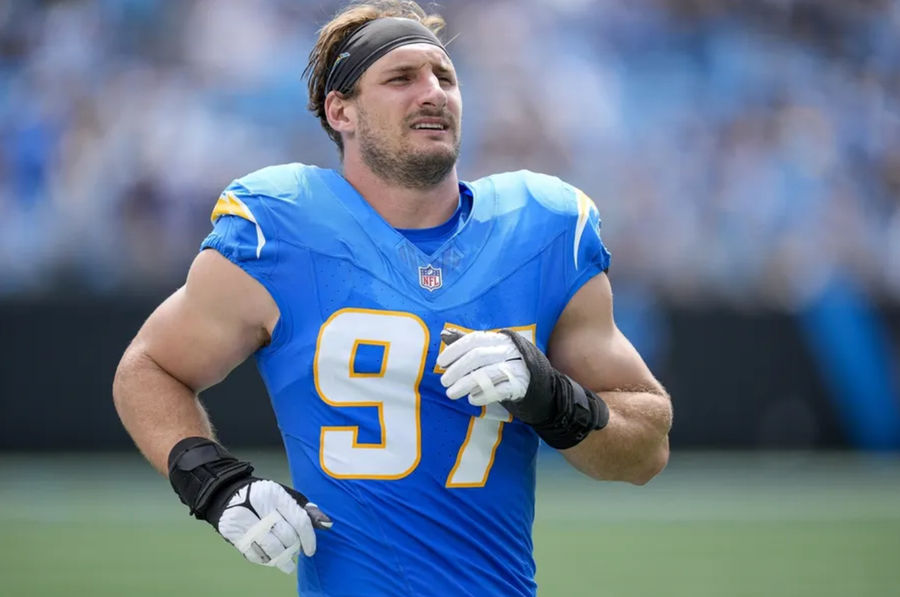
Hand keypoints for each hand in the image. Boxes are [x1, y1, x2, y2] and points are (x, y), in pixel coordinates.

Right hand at [210, 479, 332, 573]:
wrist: (226, 493)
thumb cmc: (263, 496)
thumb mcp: (285, 495)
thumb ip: (306, 510)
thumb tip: (327, 525)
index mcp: (275, 494)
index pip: (299, 520)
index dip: (308, 538)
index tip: (310, 550)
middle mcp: (259, 506)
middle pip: (286, 537)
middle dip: (294, 547)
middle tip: (296, 551)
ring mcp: (244, 521)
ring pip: (271, 549)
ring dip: (282, 559)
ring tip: (287, 562)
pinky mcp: (233, 534)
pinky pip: (255, 555)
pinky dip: (266, 560)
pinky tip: (271, 559)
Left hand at [437, 329, 530, 406]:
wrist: (534, 378)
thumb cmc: (503, 361)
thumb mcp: (487, 349)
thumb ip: (466, 342)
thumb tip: (443, 333)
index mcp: (497, 338)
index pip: (473, 340)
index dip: (455, 350)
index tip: (441, 363)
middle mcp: (507, 350)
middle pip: (479, 356)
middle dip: (458, 369)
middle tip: (444, 381)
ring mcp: (516, 367)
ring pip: (487, 373)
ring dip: (466, 384)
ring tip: (451, 393)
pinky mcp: (520, 385)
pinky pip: (499, 390)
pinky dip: (483, 395)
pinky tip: (472, 399)